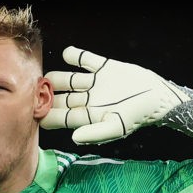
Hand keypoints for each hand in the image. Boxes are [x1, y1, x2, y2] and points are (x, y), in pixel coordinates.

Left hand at [42, 46, 192, 145]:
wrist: (159, 97)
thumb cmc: (138, 116)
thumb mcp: (117, 126)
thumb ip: (95, 133)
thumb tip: (73, 138)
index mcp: (88, 115)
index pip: (61, 116)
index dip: (47, 114)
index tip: (33, 109)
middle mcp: (88, 100)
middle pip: (62, 98)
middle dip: (48, 96)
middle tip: (33, 91)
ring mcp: (95, 83)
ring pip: (69, 79)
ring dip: (57, 77)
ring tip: (48, 76)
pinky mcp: (105, 68)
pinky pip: (87, 60)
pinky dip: (76, 56)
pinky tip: (67, 54)